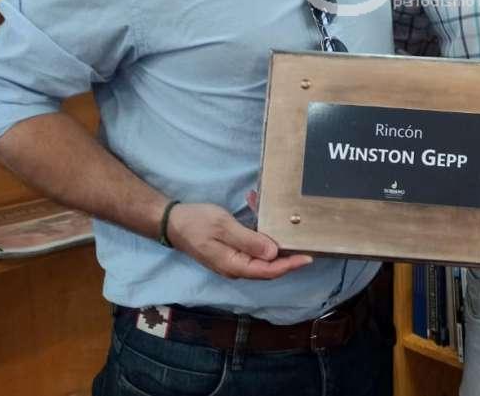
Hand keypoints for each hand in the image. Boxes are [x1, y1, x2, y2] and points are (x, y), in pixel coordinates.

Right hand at [166, 201, 312, 279]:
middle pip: (268, 266)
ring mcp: (233, 260)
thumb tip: (274, 253)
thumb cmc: (196, 223)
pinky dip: (258, 230)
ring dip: (271, 236)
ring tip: (277, 215)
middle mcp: (236, 268)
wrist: (171, 222)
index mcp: (235, 265)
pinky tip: (256, 208)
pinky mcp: (230, 251)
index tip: (308, 257)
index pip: (269, 270)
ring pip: (261, 254)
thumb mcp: (224, 227)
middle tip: (302, 237)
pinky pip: (251, 245)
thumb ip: (249, 241)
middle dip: (286, 252)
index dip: (290, 265)